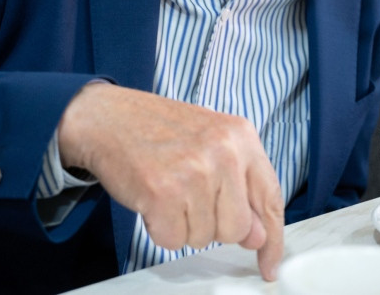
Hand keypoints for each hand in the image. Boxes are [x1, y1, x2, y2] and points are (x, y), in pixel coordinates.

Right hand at [56, 84, 284, 279]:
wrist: (107, 117)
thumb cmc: (158, 130)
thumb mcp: (211, 144)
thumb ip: (239, 187)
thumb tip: (257, 236)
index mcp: (241, 136)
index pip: (270, 197)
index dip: (272, 239)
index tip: (269, 264)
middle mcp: (223, 152)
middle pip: (237, 228)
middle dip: (212, 225)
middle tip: (188, 197)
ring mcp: (193, 172)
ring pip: (203, 238)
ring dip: (182, 225)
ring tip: (168, 190)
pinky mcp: (162, 192)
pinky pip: (172, 240)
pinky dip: (159, 228)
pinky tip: (152, 199)